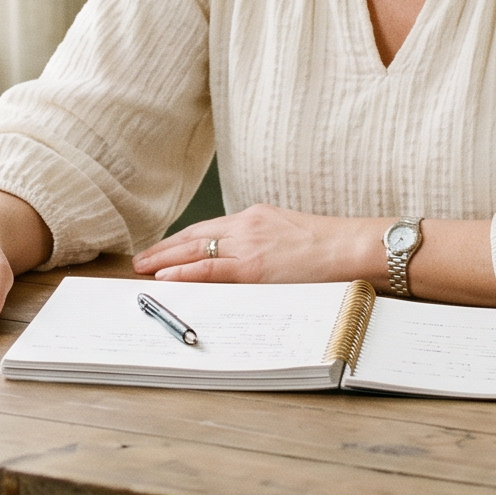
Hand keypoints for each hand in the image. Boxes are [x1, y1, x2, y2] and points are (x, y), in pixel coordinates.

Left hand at [135, 204, 380, 285]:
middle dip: (164, 250)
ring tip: (143, 270)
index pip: (207, 228)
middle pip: (194, 236)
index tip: (163, 249)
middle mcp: (247, 226)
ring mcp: (249, 246)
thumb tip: (252, 262)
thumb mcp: (291, 235)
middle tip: (141, 260)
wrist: (355, 247)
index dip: (180, 240)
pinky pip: (210, 270)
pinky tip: (165, 277)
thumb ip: (266, 243)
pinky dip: (184, 272)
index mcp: (256, 217)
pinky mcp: (254, 268)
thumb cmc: (332, 246)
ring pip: (195, 251)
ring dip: (164, 261)